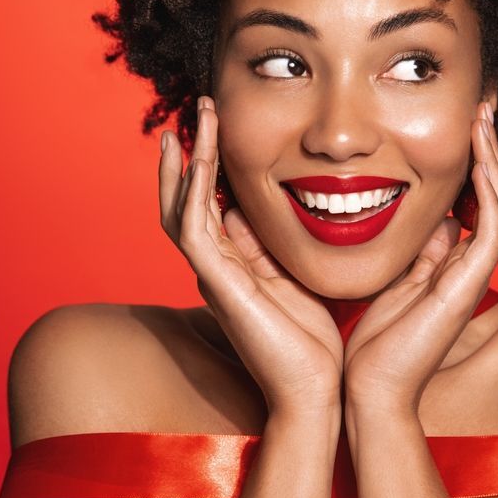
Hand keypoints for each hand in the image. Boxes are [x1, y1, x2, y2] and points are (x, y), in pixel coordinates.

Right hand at [159, 96, 342, 415]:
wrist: (315, 390)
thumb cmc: (315, 342)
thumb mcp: (300, 279)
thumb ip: (283, 248)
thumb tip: (280, 212)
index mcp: (237, 266)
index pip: (213, 205)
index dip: (214, 166)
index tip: (226, 125)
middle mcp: (217, 267)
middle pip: (188, 199)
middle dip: (193, 152)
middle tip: (203, 108)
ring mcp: (212, 275)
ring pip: (182, 204)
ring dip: (188, 157)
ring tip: (198, 114)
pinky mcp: (217, 284)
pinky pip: (192, 227)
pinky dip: (189, 189)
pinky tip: (196, 154)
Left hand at [342, 100, 497, 410]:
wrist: (369, 389)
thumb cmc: (376, 343)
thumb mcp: (398, 281)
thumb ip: (421, 252)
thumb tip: (435, 220)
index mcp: (456, 265)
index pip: (482, 204)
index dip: (481, 164)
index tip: (468, 124)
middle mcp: (472, 268)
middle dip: (494, 152)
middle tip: (483, 108)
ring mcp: (474, 277)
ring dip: (496, 163)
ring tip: (482, 123)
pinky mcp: (467, 287)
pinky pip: (491, 230)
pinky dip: (490, 192)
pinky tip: (478, 159)